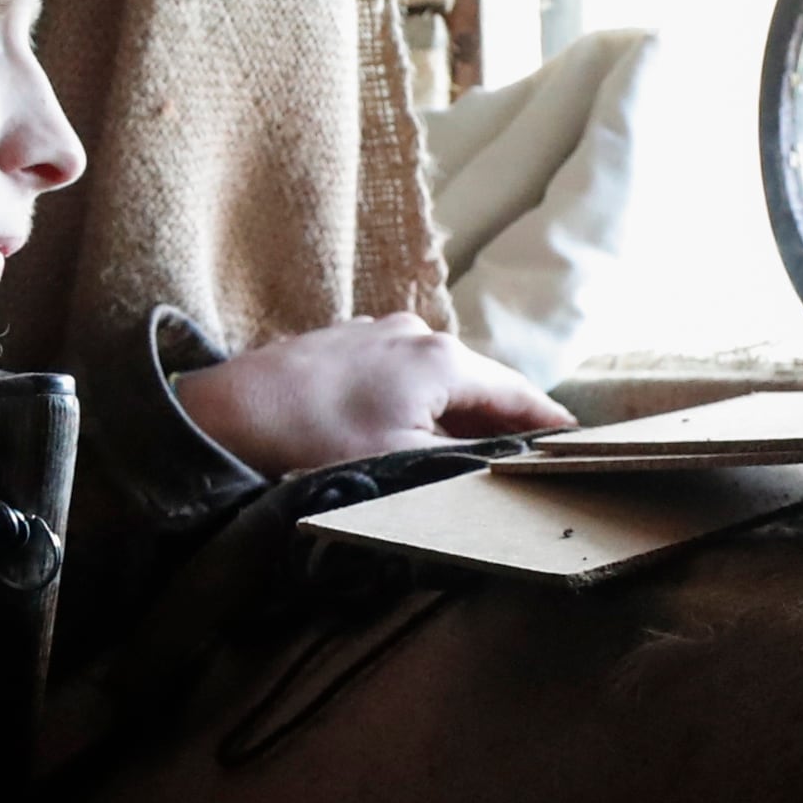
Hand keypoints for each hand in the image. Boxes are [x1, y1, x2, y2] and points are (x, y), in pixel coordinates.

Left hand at [171, 313, 572, 474]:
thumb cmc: (313, 439)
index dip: (550, 426)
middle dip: (506, 423)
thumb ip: (463, 460)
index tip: (580, 445)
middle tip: (534, 460)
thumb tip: (503, 470)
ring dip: (459, 415)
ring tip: (476, 455)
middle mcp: (416, 333)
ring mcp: (376, 334)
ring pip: (439, 380)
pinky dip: (421, 403)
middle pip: (481, 385)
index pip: (519, 397)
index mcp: (444, 359)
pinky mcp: (341, 345)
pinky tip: (413, 432)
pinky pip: (401, 375)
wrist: (221, 414)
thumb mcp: (403, 461)